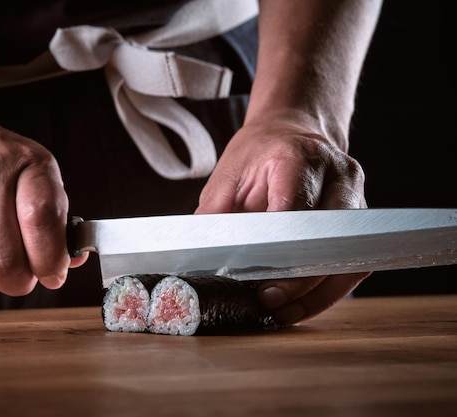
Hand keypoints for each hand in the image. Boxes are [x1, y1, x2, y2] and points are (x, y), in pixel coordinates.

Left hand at [196, 115, 369, 324]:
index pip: (294, 209)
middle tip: (267, 300)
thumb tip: (201, 258)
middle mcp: (337, 174)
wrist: (291, 133)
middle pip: (327, 236)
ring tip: (283, 311)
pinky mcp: (362, 219)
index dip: (276, 248)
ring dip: (316, 292)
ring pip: (348, 256)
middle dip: (298, 277)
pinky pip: (353, 262)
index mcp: (298, 156)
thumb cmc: (257, 154)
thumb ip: (216, 215)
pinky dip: (327, 289)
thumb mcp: (227, 175)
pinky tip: (300, 304)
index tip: (255, 277)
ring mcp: (356, 196)